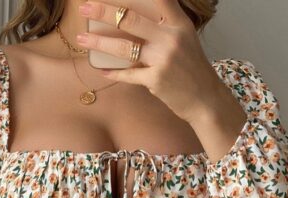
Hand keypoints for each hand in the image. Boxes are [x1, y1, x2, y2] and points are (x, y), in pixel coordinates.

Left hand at [76, 0, 225, 123]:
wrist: (205, 99)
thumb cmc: (191, 69)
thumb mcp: (184, 39)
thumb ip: (165, 27)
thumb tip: (133, 19)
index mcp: (179, 23)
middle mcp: (171, 37)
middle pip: (130, 19)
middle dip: (103, 11)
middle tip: (84, 7)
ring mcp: (163, 59)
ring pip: (123, 47)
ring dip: (99, 42)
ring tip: (81, 39)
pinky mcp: (155, 79)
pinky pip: (128, 74)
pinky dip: (113, 73)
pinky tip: (101, 70)